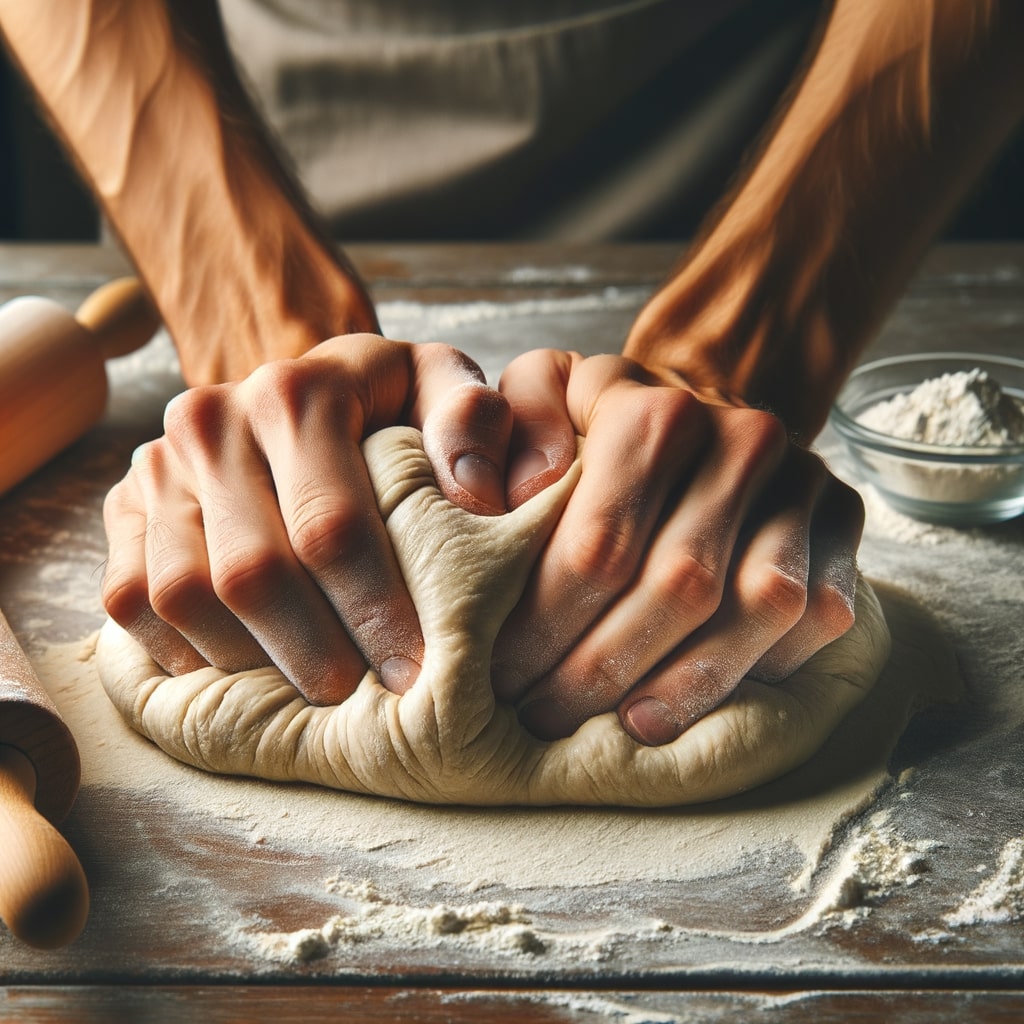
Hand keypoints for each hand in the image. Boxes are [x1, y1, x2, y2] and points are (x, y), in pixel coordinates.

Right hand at [101, 334, 514, 703]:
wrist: (297, 387)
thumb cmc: (385, 403)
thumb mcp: (441, 388)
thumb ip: (474, 422)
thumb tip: (475, 498)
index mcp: (296, 393)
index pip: (331, 526)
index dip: (375, 610)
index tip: (414, 670)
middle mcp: (211, 423)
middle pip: (252, 572)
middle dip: (313, 653)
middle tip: (360, 703)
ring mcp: (157, 465)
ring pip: (183, 594)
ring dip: (247, 662)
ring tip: (307, 690)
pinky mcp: (123, 505)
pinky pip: (129, 599)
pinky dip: (180, 650)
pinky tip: (241, 670)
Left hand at [492, 350, 863, 745]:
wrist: (702, 402)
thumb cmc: (598, 417)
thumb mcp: (531, 398)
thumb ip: (484, 426)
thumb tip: (486, 498)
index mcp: (655, 411)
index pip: (598, 547)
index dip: (545, 627)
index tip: (499, 676)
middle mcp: (742, 439)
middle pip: (681, 586)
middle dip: (605, 669)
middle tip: (546, 717)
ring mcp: (806, 482)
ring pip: (761, 607)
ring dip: (691, 683)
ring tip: (627, 727)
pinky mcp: (844, 521)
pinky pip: (821, 615)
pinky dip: (765, 666)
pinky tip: (700, 693)